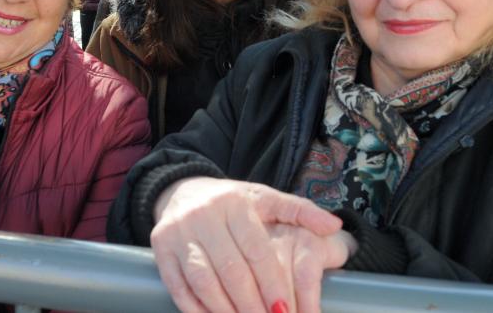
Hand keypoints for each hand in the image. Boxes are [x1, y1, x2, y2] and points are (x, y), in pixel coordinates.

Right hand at [150, 177, 342, 312]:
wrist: (183, 190)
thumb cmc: (232, 202)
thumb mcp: (266, 199)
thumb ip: (300, 212)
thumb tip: (333, 225)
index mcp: (235, 203)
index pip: (257, 250)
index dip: (273, 283)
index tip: (286, 310)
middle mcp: (204, 215)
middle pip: (231, 269)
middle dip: (251, 305)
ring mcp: (178, 233)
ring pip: (202, 280)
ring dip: (224, 311)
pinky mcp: (160, 248)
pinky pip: (177, 285)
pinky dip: (194, 309)